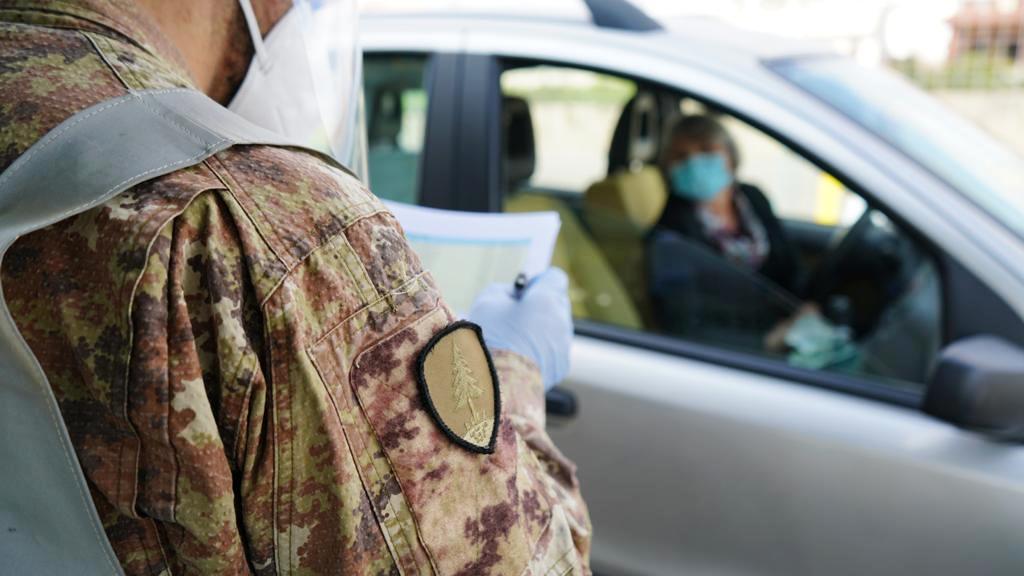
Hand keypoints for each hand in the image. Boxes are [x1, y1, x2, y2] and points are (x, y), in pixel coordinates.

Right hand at [468, 268, 572, 390]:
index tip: (522, 292)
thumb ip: (505, 291)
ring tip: (513, 341)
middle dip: (539, 306)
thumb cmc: (489, 337)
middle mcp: (562, 320)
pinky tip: (519, 359)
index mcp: (548, 299)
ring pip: (555, 329)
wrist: (496, 384)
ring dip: (539, 330)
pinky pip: (552, 351)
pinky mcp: (560, 367)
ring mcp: (564, 345)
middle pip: (556, 303)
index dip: (538, 282)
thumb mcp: (488, 301)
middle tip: (514, 316)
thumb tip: (514, 297)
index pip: (554, 278)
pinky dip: (540, 352)